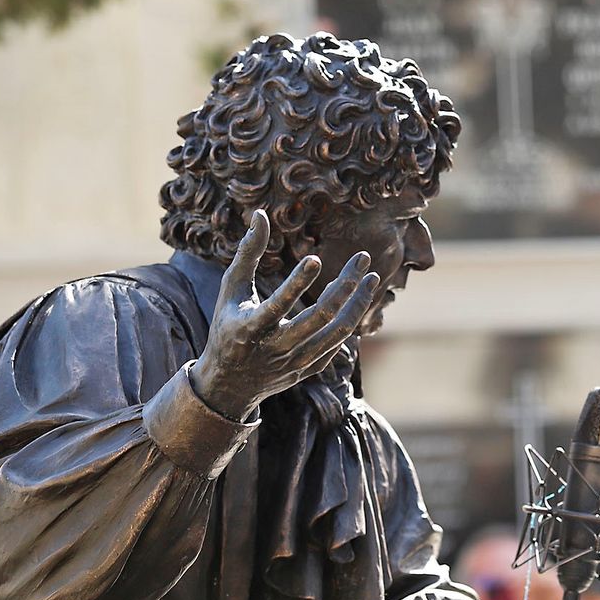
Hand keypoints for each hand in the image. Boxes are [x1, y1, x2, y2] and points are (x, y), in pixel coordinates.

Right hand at [189, 211, 380, 419]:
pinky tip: (358, 301)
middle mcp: (276, 348)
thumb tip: (260, 216)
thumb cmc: (228, 326)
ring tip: (371, 278)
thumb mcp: (231, 290)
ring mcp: (295, 362)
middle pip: (319, 318)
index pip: (277, 305)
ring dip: (358, 304)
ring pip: (337, 332)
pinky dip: (349, 321)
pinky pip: (337, 344)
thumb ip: (247, 254)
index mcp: (250, 328)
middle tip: (362, 258)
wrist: (229, 384)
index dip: (296, 283)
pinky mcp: (309, 369)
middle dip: (345, 286)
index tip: (315, 258)